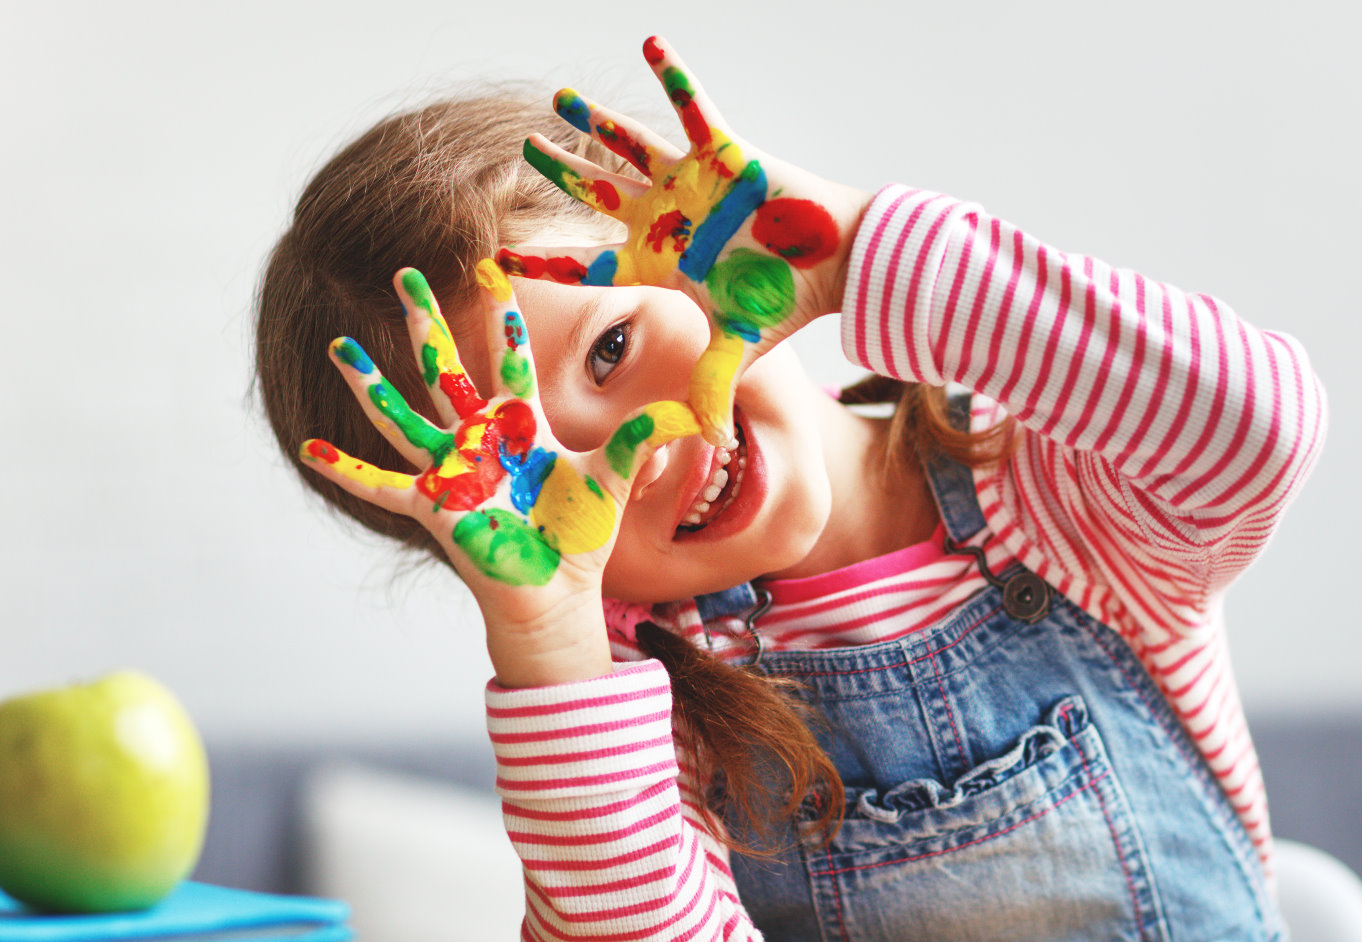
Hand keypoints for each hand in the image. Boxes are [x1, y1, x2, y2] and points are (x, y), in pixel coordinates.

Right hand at [299, 262, 698, 679]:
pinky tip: (310, 449)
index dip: (504, 320)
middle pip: (447, 370)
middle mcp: (481, 443)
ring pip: (404, 416)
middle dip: (427, 323)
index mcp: (523, 429)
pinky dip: (346, 469)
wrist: (557, 594)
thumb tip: (693, 412)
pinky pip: (381, 485)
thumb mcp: (615, 479)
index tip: (493, 274)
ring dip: (371, 384)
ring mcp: (453, 472)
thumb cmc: (579, 538)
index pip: (512, 362)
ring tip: (339, 348)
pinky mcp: (435, 507)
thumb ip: (644, 440)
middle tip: (405, 275)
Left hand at [498, 35, 867, 445]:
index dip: (542, 263)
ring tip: (559, 99)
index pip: (587, 264)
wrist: (833, 264)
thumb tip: (709, 447)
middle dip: (560, 174)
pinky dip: (674, 75)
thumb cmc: (784, 302)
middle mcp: (664, 216)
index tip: (494, 261)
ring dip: (595, 120)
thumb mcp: (738, 349)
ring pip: (629, 144)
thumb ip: (712, 388)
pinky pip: (693, 105)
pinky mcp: (724, 150)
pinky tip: (650, 41)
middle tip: (524, 152)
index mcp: (658, 261)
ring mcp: (690, 181)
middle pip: (595, 194)